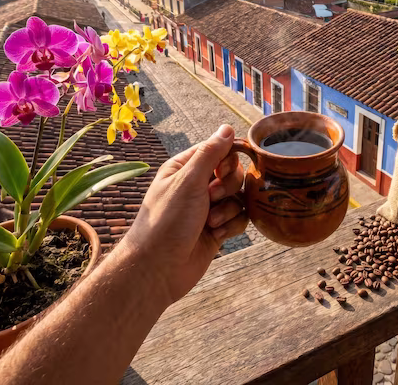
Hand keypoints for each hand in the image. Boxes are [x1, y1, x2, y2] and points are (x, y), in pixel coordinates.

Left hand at [120, 124, 247, 304]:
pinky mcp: (217, 229)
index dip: (227, 159)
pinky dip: (232, 226)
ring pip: (238, 196)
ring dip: (229, 209)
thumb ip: (210, 153)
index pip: (219, 150)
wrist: (158, 269)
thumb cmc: (167, 221)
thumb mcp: (188, 181)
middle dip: (227, 186)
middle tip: (211, 198)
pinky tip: (217, 235)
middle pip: (233, 173)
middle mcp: (197, 185)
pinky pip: (240, 218)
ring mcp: (208, 208)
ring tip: (211, 222)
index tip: (220, 171)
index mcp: (185, 168)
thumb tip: (227, 127)